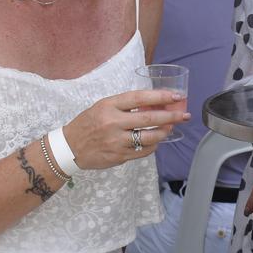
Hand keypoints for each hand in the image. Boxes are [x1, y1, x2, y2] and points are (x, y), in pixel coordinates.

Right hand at [61, 89, 188, 169]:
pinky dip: (153, 146)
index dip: (160, 96)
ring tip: (171, 128)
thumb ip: (125, 105)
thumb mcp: (102, 106)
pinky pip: (143, 152)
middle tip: (184, 115)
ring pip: (149, 138)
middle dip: (170, 117)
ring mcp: (116, 141)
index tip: (175, 96)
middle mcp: (113, 123)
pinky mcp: (118, 157)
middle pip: (148, 119)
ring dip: (164, 133)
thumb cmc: (88, 123)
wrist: (69, 147)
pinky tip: (157, 141)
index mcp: (108, 106)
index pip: (139, 98)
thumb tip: (154, 103)